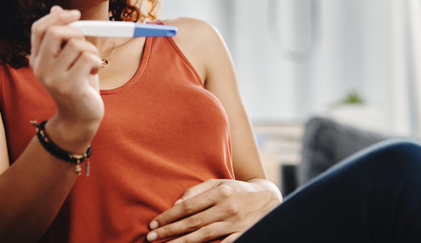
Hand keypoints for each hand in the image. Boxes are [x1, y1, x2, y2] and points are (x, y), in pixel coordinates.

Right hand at [29, 6, 103, 137]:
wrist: (80, 117)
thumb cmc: (78, 83)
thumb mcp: (68, 58)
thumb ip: (62, 37)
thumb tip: (56, 7)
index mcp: (37, 58)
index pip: (39, 28)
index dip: (57, 16)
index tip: (76, 14)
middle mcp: (40, 68)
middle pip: (55, 32)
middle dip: (77, 32)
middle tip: (86, 44)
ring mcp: (53, 78)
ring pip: (77, 44)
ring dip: (91, 50)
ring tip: (91, 63)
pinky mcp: (69, 86)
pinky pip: (88, 58)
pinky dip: (96, 61)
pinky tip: (93, 72)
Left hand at [147, 179, 281, 242]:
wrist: (269, 198)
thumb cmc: (237, 190)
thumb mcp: (219, 183)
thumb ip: (197, 191)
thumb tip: (176, 204)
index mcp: (219, 192)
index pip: (188, 206)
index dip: (169, 215)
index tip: (153, 223)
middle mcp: (226, 207)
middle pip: (192, 222)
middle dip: (169, 231)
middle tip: (151, 237)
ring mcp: (235, 223)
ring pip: (204, 236)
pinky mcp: (243, 233)